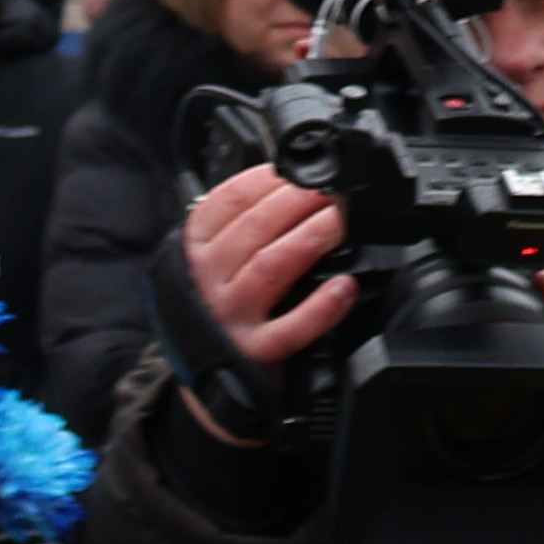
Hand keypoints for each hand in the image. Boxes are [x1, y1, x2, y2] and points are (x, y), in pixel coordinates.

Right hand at [182, 162, 360, 372]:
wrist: (204, 372)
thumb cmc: (218, 303)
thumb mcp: (212, 257)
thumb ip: (241, 222)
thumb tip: (291, 182)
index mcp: (198, 246)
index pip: (228, 200)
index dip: (267, 179)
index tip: (299, 170)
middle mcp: (210, 278)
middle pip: (254, 228)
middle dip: (297, 201)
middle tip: (331, 191)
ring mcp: (232, 315)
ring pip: (270, 267)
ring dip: (309, 238)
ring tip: (339, 221)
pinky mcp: (256, 351)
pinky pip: (290, 328)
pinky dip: (320, 307)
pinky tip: (344, 287)